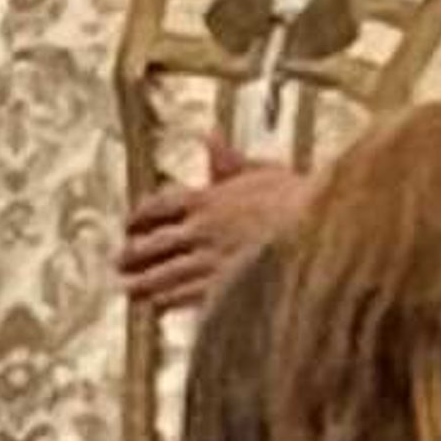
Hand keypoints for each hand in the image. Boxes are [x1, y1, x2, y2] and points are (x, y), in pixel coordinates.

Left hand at [121, 136, 311, 311]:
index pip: (158, 207)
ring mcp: (209, 260)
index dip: (139, 217)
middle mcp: (201, 230)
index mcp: (208, 199)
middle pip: (152, 244)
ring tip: (128, 288)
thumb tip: (210, 136)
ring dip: (141, 282)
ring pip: (162, 273)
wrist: (321, 231)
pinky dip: (165, 300)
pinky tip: (155, 305)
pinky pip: (183, 296)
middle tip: (118, 261)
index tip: (129, 224)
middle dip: (132, 254)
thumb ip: (230, 161)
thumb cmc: (299, 199)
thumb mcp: (263, 171)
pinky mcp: (220, 288)